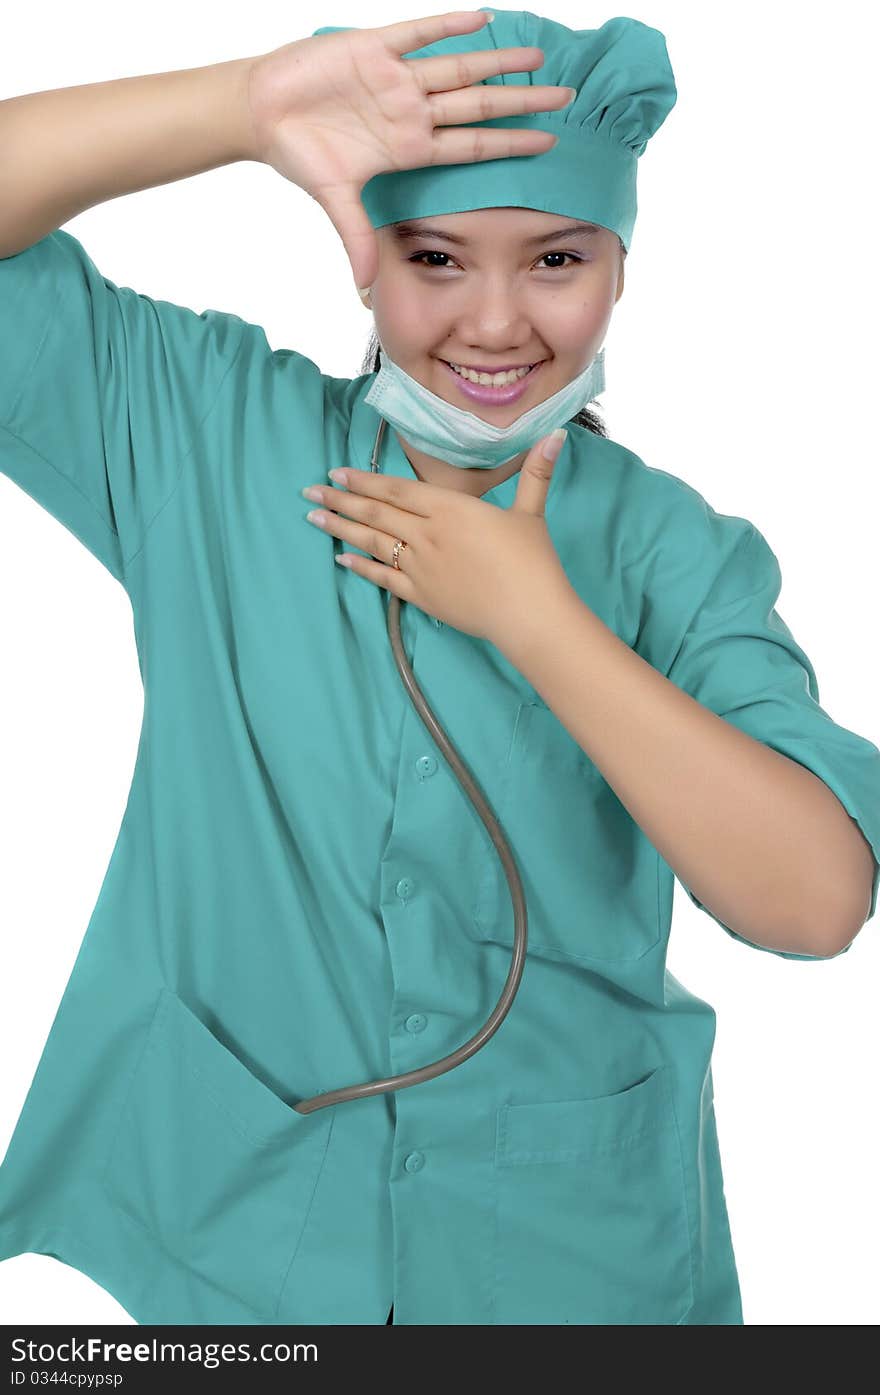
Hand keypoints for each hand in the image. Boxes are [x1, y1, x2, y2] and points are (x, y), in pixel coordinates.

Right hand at [246, 9, 574, 293]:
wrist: (262, 113)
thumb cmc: (300, 153)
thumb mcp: (334, 199)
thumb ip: (357, 237)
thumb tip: (365, 287)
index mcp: (409, 147)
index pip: (472, 146)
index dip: (511, 144)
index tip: (549, 144)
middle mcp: (412, 111)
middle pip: (479, 106)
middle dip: (522, 102)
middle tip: (567, 96)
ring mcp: (397, 79)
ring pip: (459, 68)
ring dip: (498, 62)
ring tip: (538, 55)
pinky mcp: (373, 47)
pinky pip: (418, 33)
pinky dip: (447, 26)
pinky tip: (483, 20)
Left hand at [300, 428, 573, 648]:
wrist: (529, 614)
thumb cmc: (533, 564)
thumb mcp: (531, 512)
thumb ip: (535, 472)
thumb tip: (556, 434)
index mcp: (450, 509)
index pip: (396, 490)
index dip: (364, 481)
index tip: (337, 473)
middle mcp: (427, 534)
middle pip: (375, 514)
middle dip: (340, 501)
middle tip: (310, 491)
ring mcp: (420, 566)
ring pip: (372, 543)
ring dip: (340, 529)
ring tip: (314, 517)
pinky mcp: (421, 595)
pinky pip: (383, 578)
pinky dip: (360, 567)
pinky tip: (340, 560)